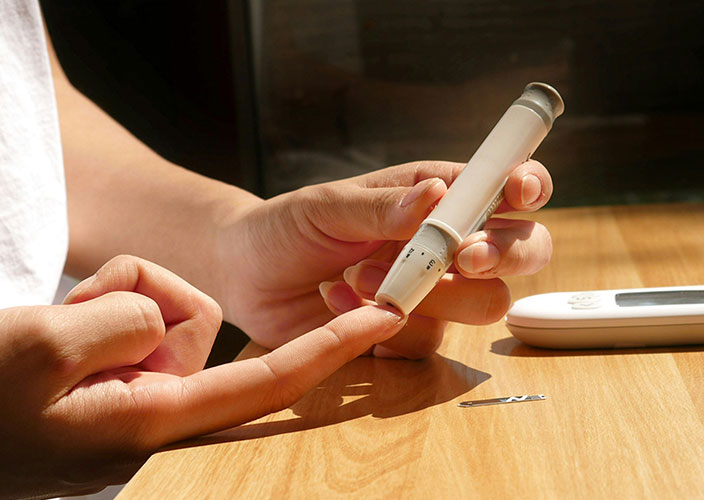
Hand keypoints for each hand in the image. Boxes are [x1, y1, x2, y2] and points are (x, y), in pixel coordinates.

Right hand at [0, 255, 404, 498]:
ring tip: (56, 328)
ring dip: (113, 302)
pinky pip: (135, 322)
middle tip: (75, 314)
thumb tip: (165, 317)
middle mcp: (161, 416)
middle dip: (152, 299)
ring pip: (163, 313)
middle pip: (200, 325)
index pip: (271, 378)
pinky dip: (101, 310)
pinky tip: (60, 333)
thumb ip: (129, 322)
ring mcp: (140, 401)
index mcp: (155, 423)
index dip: (335, 346)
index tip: (387, 317)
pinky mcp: (122, 386)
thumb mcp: (45, 346)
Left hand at [217, 160, 552, 357]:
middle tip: (463, 257)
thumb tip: (437, 194)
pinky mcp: (408, 333)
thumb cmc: (289, 226)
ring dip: (432, 294)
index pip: (506, 186)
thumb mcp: (328, 206)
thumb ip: (384, 206)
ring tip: (363, 278)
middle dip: (504, 254)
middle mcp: (448, 244)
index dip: (528, 187)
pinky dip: (386, 326)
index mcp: (438, 196)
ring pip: (484, 303)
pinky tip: (340, 303)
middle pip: (523, 250)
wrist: (247, 278)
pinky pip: (427, 342)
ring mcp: (434, 292)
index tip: (518, 194)